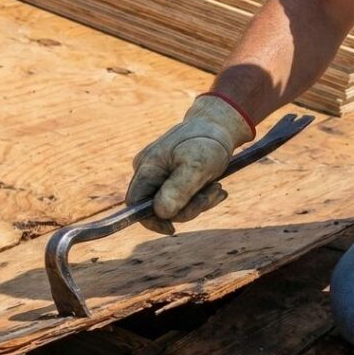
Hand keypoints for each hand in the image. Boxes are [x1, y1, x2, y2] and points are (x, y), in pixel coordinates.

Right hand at [126, 94, 253, 234]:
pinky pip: (181, 199)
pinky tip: (215, 188)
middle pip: (158, 208)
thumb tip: (161, 213)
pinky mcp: (171, 177)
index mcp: (147, 167)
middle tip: (214, 193)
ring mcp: (158, 174)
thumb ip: (179, 189)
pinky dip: (199, 198)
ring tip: (218, 188)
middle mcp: (147, 171)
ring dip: (198, 203)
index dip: (151, 221)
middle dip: (187, 208)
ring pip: (173, 206)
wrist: (218, 125)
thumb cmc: (208, 142)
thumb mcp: (198, 165)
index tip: (173, 229)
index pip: (135, 204)